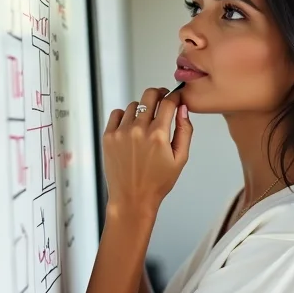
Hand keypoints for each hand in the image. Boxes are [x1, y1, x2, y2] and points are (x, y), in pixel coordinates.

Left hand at [103, 87, 192, 214]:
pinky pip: (117, 113)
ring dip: (143, 108)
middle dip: (160, 94)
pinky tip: (131, 126)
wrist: (132, 198)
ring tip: (146, 123)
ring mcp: (121, 132)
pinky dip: (125, 115)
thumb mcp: (180, 159)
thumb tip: (182, 109)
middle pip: (150, 95)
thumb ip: (185, 131)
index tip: (177, 96)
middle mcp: (139, 130)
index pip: (169, 102)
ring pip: (134, 105)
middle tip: (163, 99)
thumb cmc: (157, 182)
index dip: (175, 96)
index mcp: (159, 135)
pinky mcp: (108, 136)